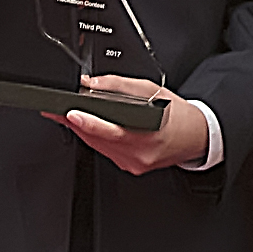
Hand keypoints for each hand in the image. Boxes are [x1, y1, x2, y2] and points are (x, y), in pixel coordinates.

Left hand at [48, 74, 209, 173]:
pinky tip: (90, 129)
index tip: (70, 114)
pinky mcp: (130, 167)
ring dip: (82, 131)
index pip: (111, 130)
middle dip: (75, 123)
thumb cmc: (177, 114)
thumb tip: (91, 83)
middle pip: (98, 139)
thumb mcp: (153, 90)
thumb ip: (120, 86)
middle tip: (56, 111)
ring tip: (69, 116)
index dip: (88, 123)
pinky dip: (96, 140)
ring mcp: (134, 164)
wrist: (196, 137)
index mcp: (148, 134)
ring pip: (98, 147)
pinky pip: (106, 153)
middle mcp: (139, 153)